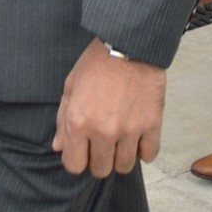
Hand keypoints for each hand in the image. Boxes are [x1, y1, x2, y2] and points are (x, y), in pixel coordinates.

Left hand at [52, 38, 165, 177]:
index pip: (74, 166)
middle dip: (100, 158)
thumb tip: (59, 147)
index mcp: (79, 122)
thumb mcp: (71, 85)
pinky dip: (144, 150)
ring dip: (122, 155)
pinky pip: (149, 155)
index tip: (83, 149)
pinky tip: (139, 137)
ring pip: (125, 166)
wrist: (130, 42)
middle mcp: (103, 131)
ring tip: (122, 139)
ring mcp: (129, 130)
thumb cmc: (98, 61)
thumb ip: (62, 119)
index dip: (78, 158)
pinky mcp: (152, 124)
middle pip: (101, 169)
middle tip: (103, 141)